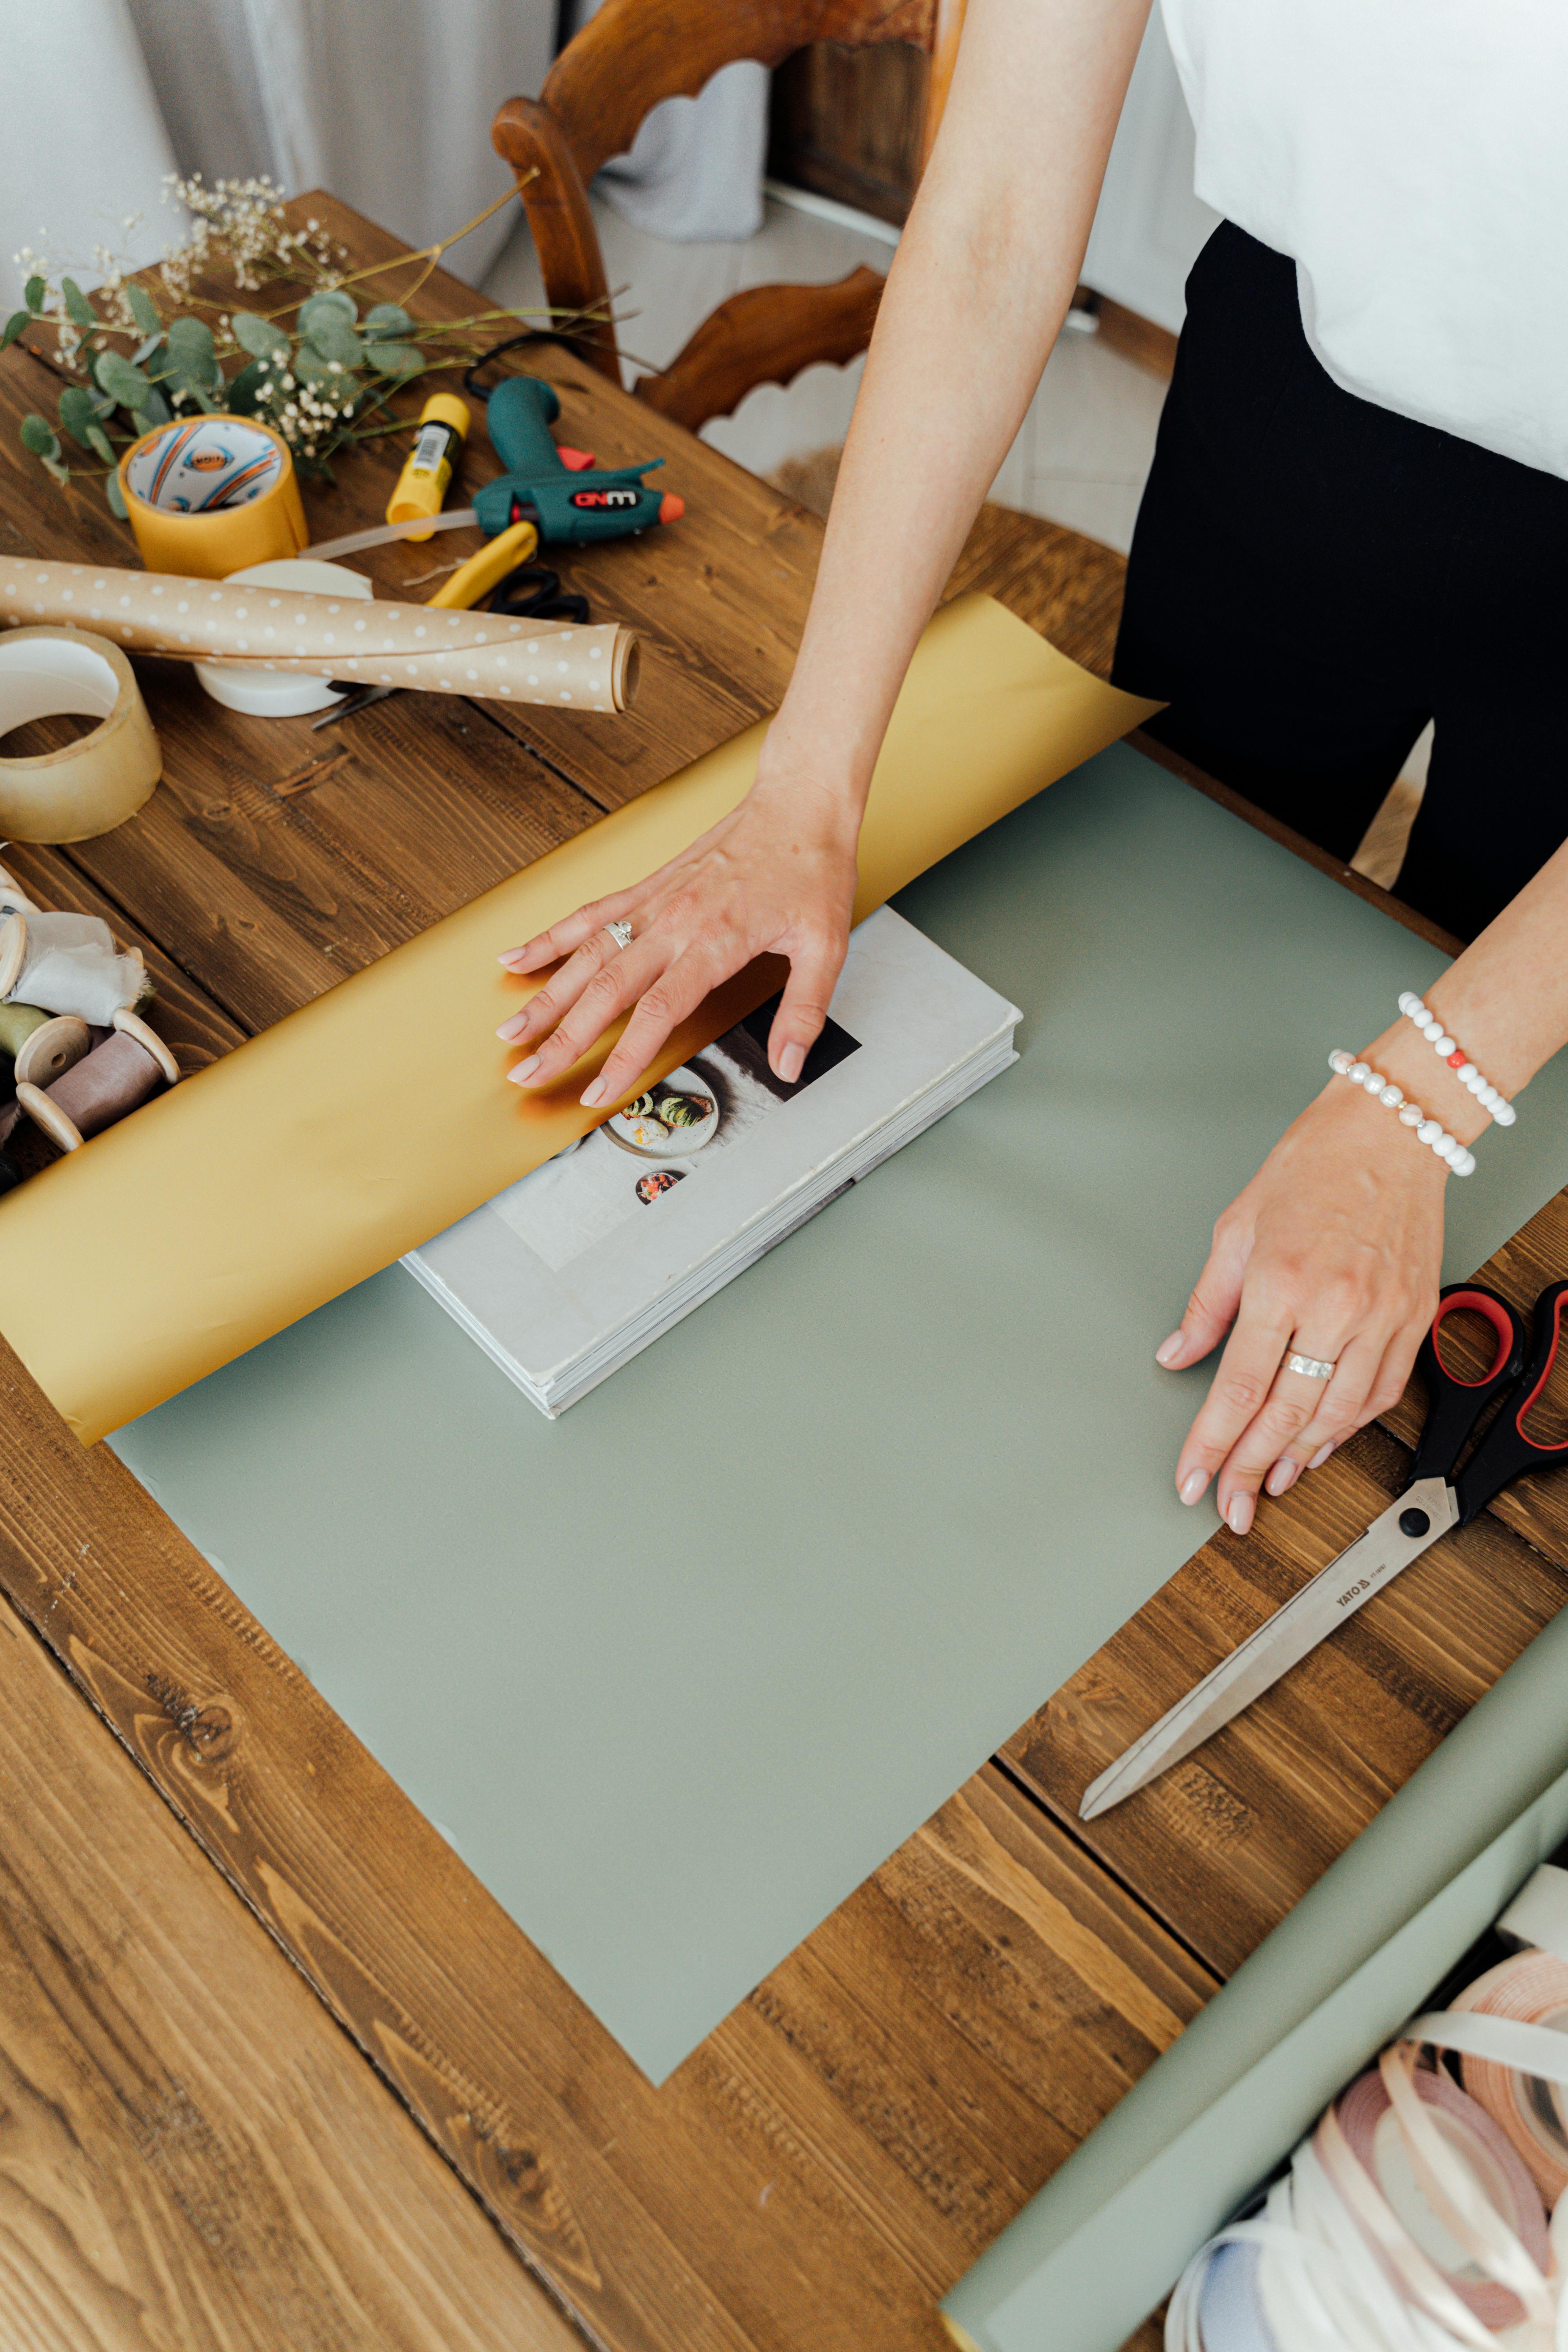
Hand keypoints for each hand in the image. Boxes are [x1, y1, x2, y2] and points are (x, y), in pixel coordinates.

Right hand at [493, 774, 859, 1104]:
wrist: (799, 804)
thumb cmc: (812, 869)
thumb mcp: (825, 946)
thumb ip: (804, 1010)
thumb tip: (789, 1064)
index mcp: (714, 942)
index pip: (655, 1013)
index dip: (622, 1057)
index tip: (597, 1092)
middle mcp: (674, 922)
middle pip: (605, 991)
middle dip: (562, 1038)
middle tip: (527, 1072)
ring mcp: (654, 902)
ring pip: (586, 954)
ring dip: (544, 995)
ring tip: (509, 1029)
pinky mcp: (647, 885)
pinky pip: (589, 914)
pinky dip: (549, 937)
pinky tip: (517, 957)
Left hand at [1156, 1073, 1450, 1534]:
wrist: (1389, 1134)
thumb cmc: (1311, 1168)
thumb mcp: (1235, 1229)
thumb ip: (1206, 1304)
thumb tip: (1177, 1354)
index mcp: (1281, 1282)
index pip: (1237, 1388)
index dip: (1212, 1445)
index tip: (1192, 1479)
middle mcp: (1335, 1307)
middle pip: (1285, 1414)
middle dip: (1251, 1469)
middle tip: (1228, 1505)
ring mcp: (1381, 1316)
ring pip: (1338, 1415)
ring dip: (1300, 1457)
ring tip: (1270, 1482)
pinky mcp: (1413, 1318)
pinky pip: (1380, 1392)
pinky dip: (1348, 1427)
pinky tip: (1322, 1443)